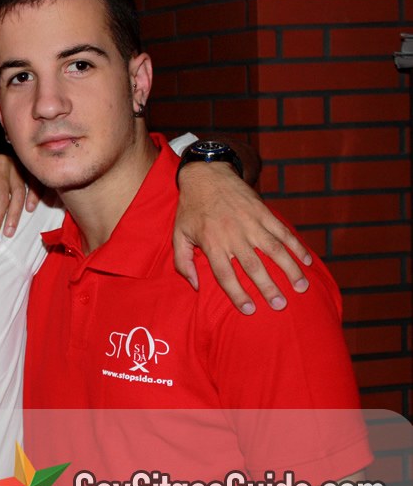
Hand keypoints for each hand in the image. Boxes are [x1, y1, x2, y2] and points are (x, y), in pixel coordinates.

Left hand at [174, 162, 310, 314]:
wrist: (206, 175)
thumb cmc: (191, 209)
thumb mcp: (178, 235)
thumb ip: (182, 262)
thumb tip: (195, 286)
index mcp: (212, 243)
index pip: (225, 275)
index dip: (237, 294)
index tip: (249, 310)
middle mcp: (233, 234)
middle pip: (253, 266)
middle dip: (268, 288)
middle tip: (280, 305)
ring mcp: (251, 222)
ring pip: (274, 250)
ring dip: (289, 270)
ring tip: (301, 288)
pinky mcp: (264, 212)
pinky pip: (283, 231)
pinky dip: (296, 246)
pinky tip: (307, 261)